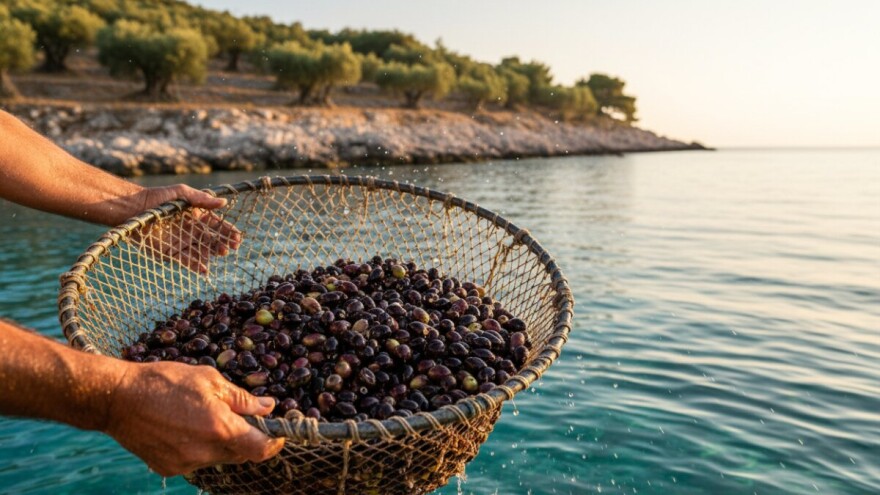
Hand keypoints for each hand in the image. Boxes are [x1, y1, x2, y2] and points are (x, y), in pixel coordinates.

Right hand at [105, 361, 284, 476]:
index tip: (278, 432)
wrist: (118, 398)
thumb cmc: (165, 381)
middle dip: (247, 437)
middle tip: (241, 416)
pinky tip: (185, 427)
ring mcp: (186, 463)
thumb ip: (242, 399)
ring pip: (219, 457)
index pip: (261, 448)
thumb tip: (267, 407)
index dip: (274, 442)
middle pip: (241, 453)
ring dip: (222, 442)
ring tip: (204, 417)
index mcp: (220, 428)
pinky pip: (197, 461)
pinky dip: (200, 447)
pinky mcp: (169, 468)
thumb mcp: (209, 379)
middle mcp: (205, 452)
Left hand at [132, 185, 241, 273]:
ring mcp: (182, 242)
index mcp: (196, 216)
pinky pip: (186, 260)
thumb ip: (202, 199)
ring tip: (221, 253)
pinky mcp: (170, 252)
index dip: (227, 231)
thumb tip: (224, 202)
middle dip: (222, 243)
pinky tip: (205, 269)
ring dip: (212, 254)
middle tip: (230, 247)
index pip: (216, 225)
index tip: (237, 237)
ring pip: (201, 251)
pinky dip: (195, 265)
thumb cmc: (158, 198)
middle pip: (211, 239)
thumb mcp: (182, 193)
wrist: (134, 209)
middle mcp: (191, 230)